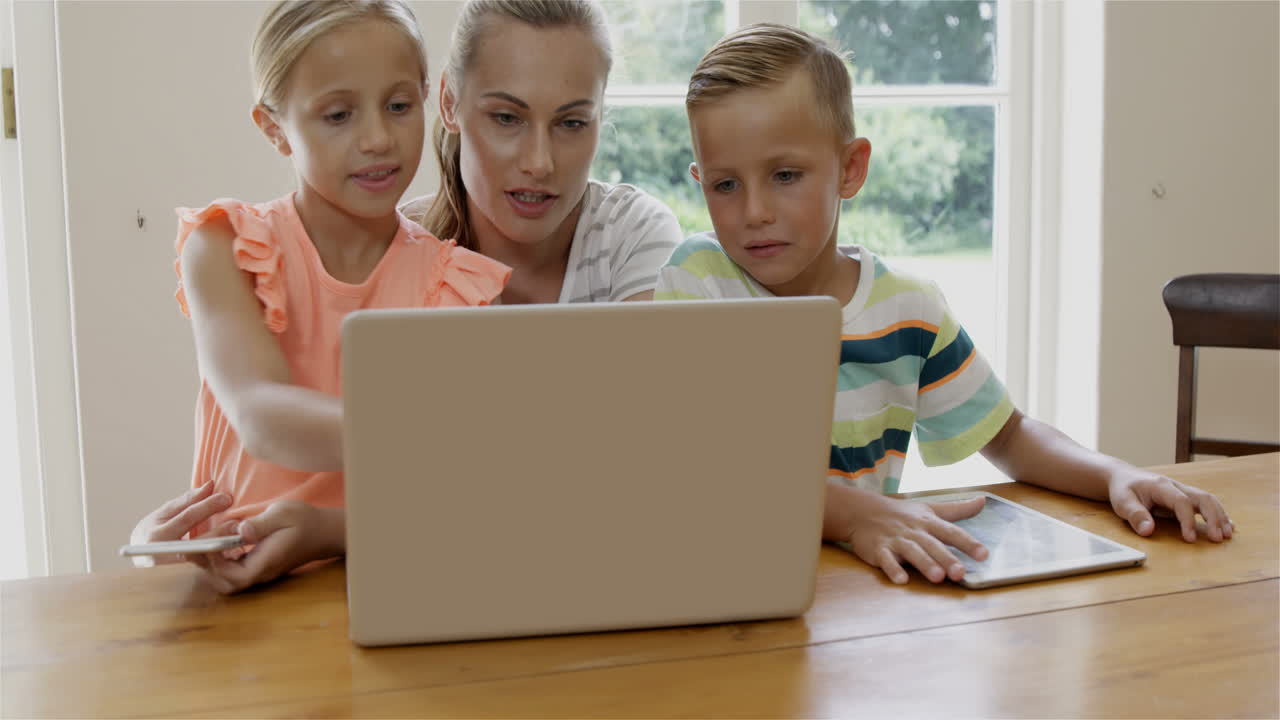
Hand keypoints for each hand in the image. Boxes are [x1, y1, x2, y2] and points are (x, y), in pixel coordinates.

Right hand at [129, 483, 230, 567]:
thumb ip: (187, 501)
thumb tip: (210, 485)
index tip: (227, 498)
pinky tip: (233, 552)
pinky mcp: (181, 578)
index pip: (186, 517)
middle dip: (219, 532)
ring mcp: (172, 570)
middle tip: (238, 522)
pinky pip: (202, 568)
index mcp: (157, 535)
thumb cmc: (153, 531)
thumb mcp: (165, 514)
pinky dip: (217, 559)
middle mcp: (162, 554)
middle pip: (196, 542)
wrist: (139, 558)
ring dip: (221, 548)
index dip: (208, 506)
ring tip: (239, 537)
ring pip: (201, 558)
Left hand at [201, 501, 344, 594]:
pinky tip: (222, 543)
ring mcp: (260, 572)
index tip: (211, 542)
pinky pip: (234, 573)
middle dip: (209, 567)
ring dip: (213, 565)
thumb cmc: (305, 520)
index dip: (216, 563)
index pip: (235, 576)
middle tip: (202, 544)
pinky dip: (221, 562)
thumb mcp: (283, 513)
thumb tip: (241, 530)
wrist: (323, 531)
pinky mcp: (258, 567)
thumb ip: (261, 523)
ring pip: (228, 582)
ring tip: (211, 542)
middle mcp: (262, 572)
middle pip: (227, 584)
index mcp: (267, 561)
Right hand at [841, 491, 989, 584]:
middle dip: (946, 559)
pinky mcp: (878, 549)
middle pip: (933, 545)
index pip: (952, 532)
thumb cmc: (902, 514)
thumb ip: (957, 509)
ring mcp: (896, 540)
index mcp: (929, 522)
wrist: (863, 511)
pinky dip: (893, 569)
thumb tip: (983, 501)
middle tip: (960, 573)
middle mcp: (914, 531)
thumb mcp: (930, 509)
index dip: (968, 544)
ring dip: (924, 563)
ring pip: (912, 552)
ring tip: (937, 578)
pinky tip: (901, 579)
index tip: (984, 555)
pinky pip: (886, 559)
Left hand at [1108, 468, 1233, 542]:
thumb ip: (1135, 515)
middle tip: (1219, 538)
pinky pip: (1205, 504)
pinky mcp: (1185, 497)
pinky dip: (1218, 514)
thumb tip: (1148, 531)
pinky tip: (1228, 526)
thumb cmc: (1123, 489)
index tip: (1189, 539)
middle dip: (1213, 517)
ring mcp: (1182, 491)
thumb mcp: (1122, 501)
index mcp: (1161, 486)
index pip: (1181, 502)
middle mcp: (1176, 486)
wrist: (1123, 477)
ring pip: (1207, 500)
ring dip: (1219, 517)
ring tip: (1227, 535)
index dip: (1187, 521)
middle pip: (1202, 498)